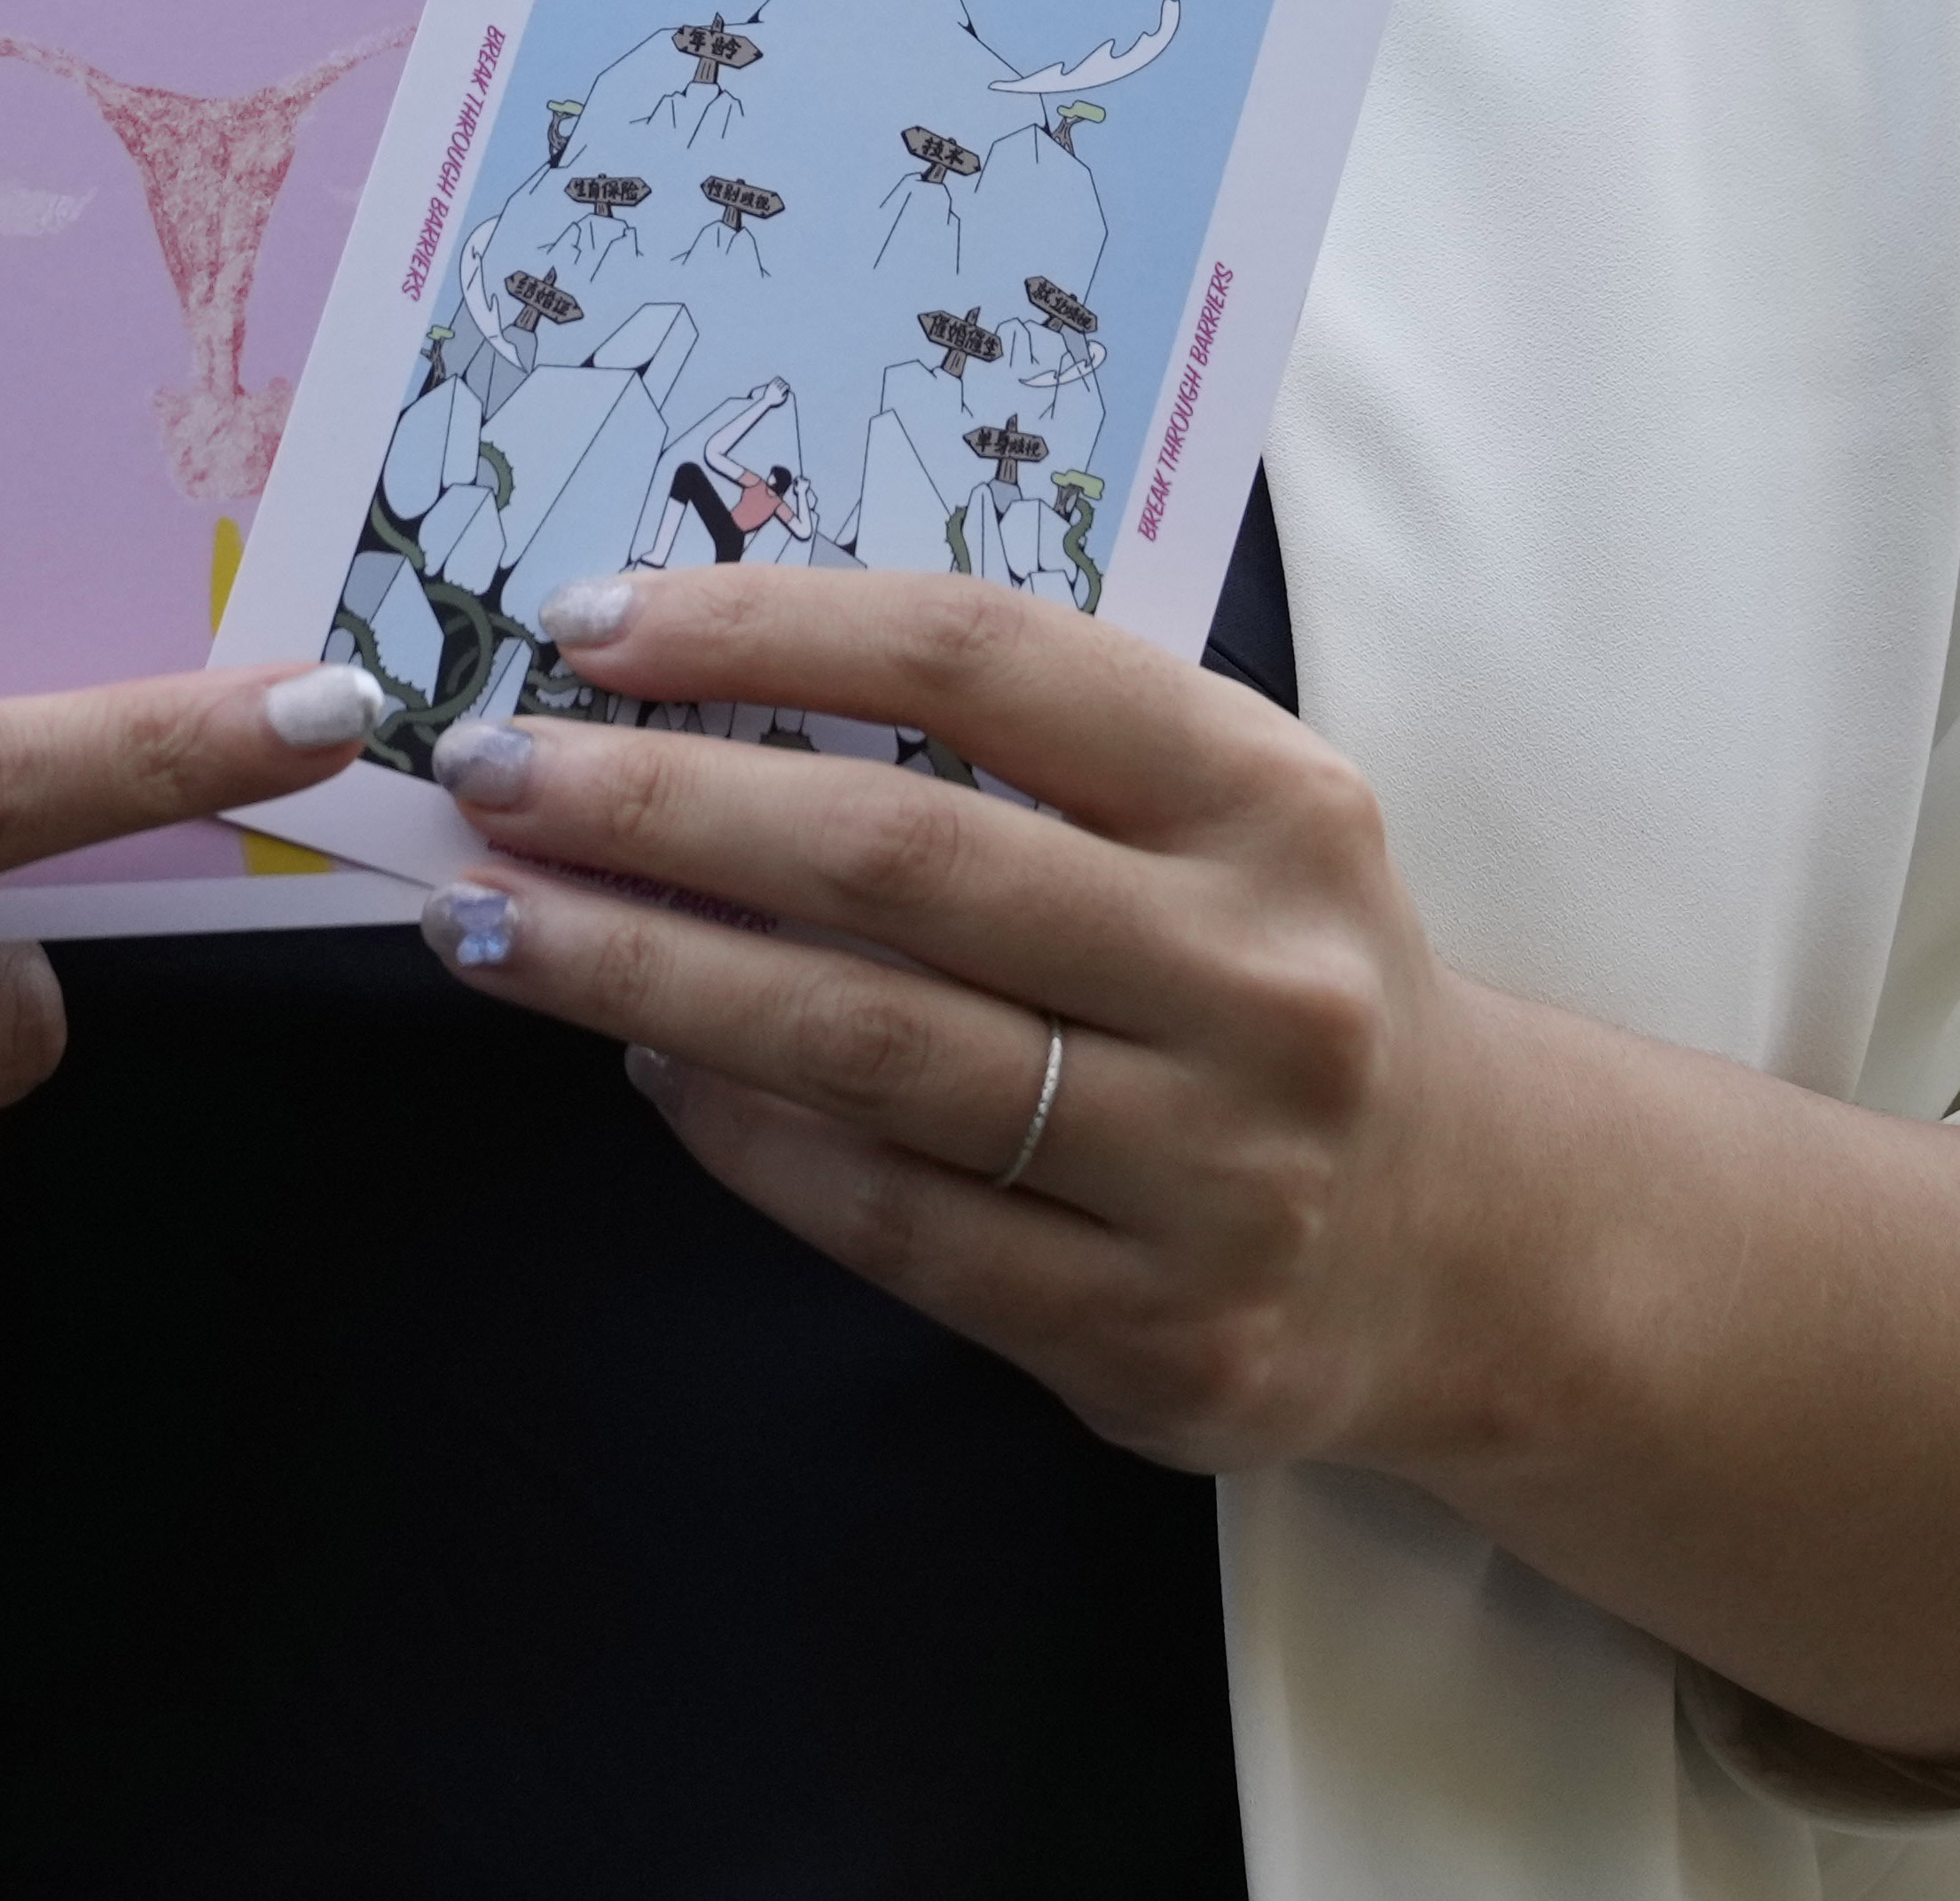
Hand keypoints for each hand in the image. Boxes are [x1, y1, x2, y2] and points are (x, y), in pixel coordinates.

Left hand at [396, 568, 1496, 1479]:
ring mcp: (1215, 1173)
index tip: (590, 622)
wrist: (1469, 1239)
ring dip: (645, 976)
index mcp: (1270, 798)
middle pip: (898, 861)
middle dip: (656, 806)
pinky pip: (893, 1222)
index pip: (984, 660)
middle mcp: (1258, 977)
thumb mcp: (1219, 814)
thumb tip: (696, 688)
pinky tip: (646, 1068)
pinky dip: (742, 1137)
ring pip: (869, 1050)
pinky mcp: (1155, 1337)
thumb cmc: (1275, 971)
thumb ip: (1017, 747)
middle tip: (489, 772)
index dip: (769, 629)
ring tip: (496, 921)